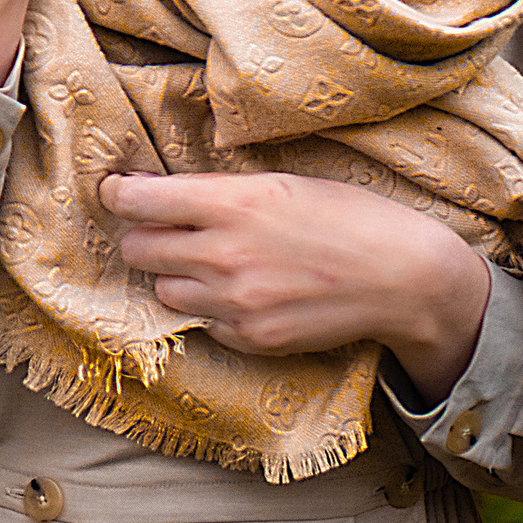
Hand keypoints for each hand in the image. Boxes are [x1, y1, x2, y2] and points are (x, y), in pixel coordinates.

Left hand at [99, 171, 490, 404]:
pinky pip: (200, 321)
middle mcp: (225, 254)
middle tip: (165, 226)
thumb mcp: (282, 183)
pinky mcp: (250, 339)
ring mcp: (236, 302)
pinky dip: (208, 306)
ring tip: (210, 260)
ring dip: (173, 273)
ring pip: (162, 288)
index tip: (117, 189)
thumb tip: (161, 192)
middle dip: (144, 234)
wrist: (406, 279)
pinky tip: (241, 290)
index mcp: (233, 202)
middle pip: (137, 248)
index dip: (118, 193)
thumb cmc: (351, 217)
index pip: (138, 201)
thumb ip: (220, 193)